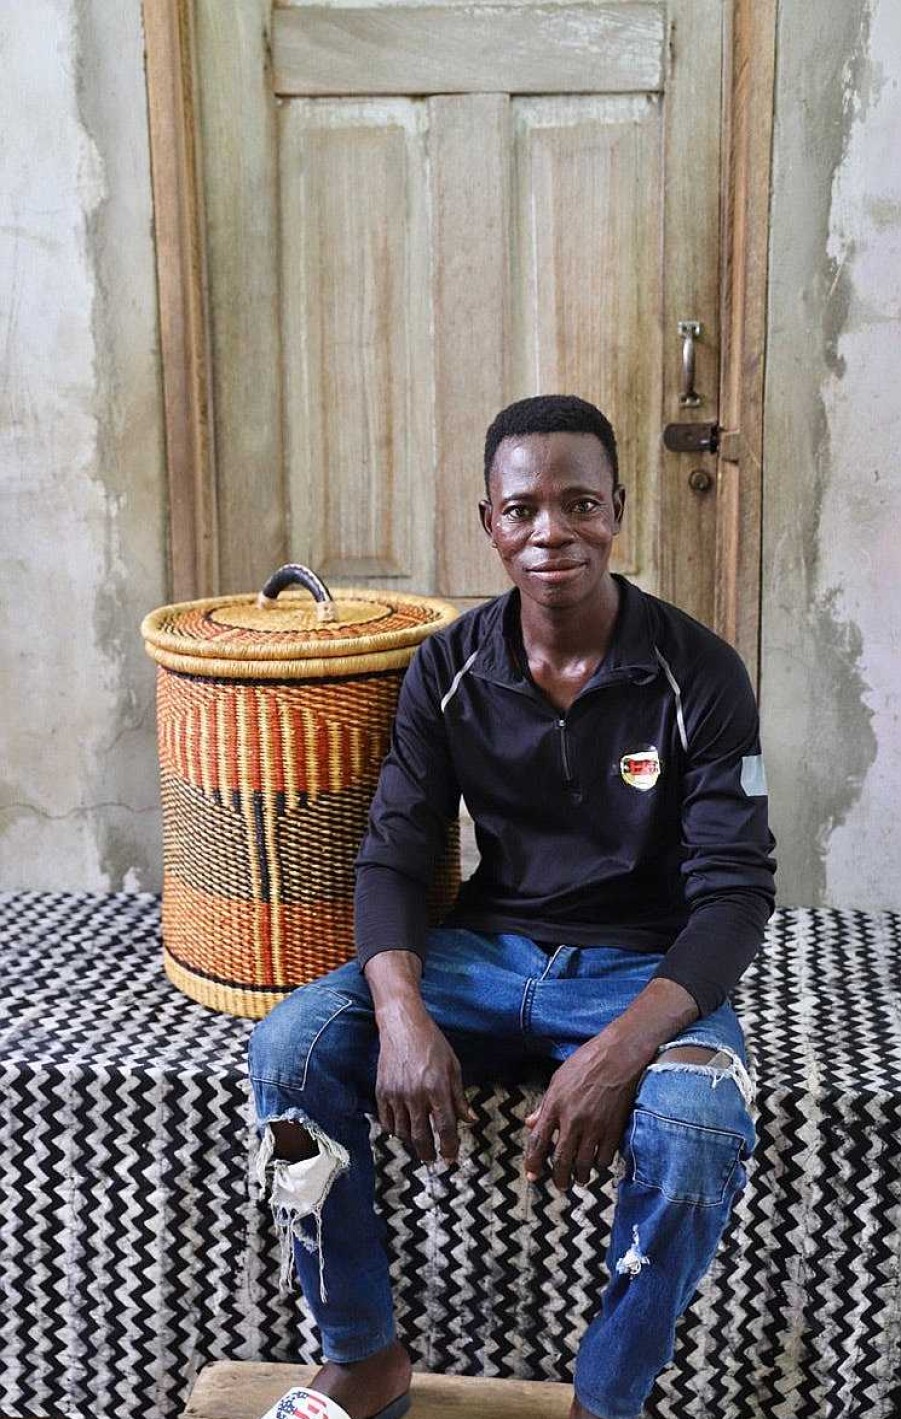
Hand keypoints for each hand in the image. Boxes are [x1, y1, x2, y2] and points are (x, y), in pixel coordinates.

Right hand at [375, 1009, 475, 1165]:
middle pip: (421, 1137)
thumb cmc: (432, 1043)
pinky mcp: (381, 1091)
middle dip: (429, 1154)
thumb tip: (470, 1120)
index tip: (451, 1158)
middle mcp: (415, 1094)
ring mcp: (396, 1094)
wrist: (402, 1025)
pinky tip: (403, 1130)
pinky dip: (395, 1130)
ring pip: (403, 1133)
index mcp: (437, 1088)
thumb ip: (460, 1097)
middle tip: (434, 1159)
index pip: (445, 1128)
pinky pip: (386, 1122)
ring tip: (420, 1144)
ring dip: (412, 1143)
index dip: (449, 1147)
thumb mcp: (453, 1067)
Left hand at [523, 1034, 646, 1190]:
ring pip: (584, 1165)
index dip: (533, 1162)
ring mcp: (594, 1126)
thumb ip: (545, 1104)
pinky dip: (600, 1165)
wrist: (619, 1055)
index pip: (538, 1141)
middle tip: (560, 1186)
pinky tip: (598, 1163)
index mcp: (555, 1105)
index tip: (532, 1175)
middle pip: (561, 1160)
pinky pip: (605, 1158)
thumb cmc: (586, 1062)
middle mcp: (573, 1120)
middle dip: (559, 1178)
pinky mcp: (614, 1129)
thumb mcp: (558, 1079)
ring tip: (579, 1180)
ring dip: (580, 1177)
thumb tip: (531, 1123)